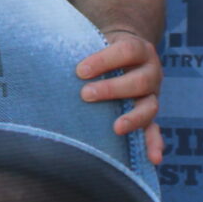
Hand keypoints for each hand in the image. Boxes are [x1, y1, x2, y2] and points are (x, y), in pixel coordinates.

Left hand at [76, 28, 162, 163]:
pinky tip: (154, 159)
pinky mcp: (148, 115)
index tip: (80, 71)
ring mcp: (152, 95)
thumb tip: (47, 58)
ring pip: (149, 107)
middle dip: (112, 89)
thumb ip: (82, 47)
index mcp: (140, 50)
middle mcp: (152, 72)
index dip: (104, 60)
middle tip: (85, 94)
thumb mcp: (97, 42)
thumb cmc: (101, 49)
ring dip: (133, 119)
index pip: (127, 51)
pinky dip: (154, 144)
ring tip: (116, 128)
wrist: (125, 55)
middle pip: (140, 81)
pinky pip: (155, 131)